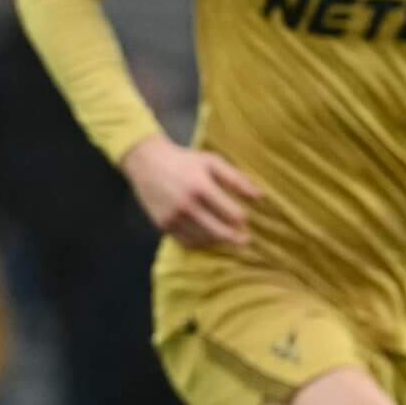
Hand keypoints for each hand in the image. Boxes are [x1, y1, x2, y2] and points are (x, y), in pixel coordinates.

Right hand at [120, 136, 263, 249]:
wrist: (146, 161)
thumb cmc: (184, 161)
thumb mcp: (212, 162)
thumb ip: (236, 179)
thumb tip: (260, 196)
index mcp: (201, 188)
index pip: (231, 214)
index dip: (242, 218)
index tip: (245, 218)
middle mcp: (186, 205)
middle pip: (219, 232)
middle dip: (236, 238)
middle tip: (246, 240)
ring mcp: (173, 217)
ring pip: (204, 240)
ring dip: (219, 242)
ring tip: (228, 238)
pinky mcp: (163, 225)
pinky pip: (186, 242)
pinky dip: (201, 244)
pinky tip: (209, 239)